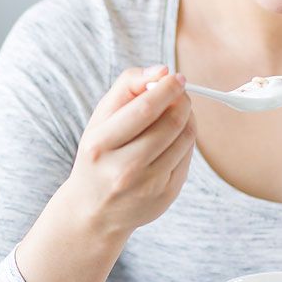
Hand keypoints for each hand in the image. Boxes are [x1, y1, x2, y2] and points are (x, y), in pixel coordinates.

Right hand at [64, 65, 194, 237]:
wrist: (93, 210)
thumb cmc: (99, 155)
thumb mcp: (99, 119)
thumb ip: (127, 87)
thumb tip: (161, 70)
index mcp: (101, 145)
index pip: (145, 109)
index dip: (167, 88)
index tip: (177, 77)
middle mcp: (124, 169)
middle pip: (170, 124)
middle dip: (182, 101)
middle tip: (180, 93)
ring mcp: (147, 186)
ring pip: (184, 140)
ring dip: (188, 118)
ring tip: (177, 112)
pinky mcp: (166, 196)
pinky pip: (188, 158)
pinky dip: (186, 141)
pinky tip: (174, 138)